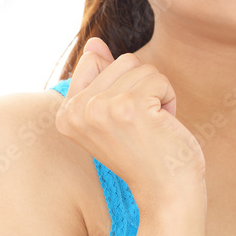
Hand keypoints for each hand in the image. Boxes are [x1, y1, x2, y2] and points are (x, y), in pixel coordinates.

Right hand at [55, 37, 205, 210]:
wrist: (167, 193)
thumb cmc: (146, 153)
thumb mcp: (113, 114)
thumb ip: (100, 77)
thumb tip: (94, 43)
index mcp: (66, 114)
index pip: (96, 61)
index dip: (123, 86)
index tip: (124, 122)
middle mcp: (76, 111)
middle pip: (122, 61)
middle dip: (143, 87)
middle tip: (142, 126)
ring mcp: (100, 108)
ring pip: (142, 67)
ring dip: (157, 94)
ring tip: (152, 127)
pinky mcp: (129, 107)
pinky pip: (159, 78)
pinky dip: (169, 99)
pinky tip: (163, 127)